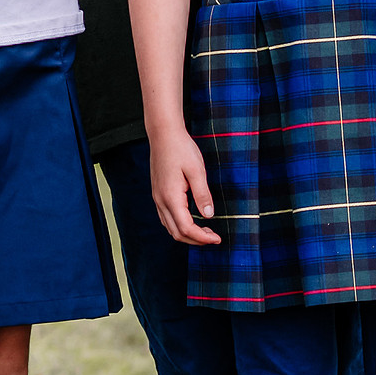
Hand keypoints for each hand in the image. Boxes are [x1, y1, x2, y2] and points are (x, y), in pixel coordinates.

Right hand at [148, 127, 222, 245]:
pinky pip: (167, 218)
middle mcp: (161, 201)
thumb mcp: (197, 170)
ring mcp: (157, 198)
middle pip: (176, 233)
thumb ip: (202, 194)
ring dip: (187, 234)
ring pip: (170, 227)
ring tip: (206, 231)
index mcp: (171, 197)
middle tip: (213, 237)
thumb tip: (209, 216)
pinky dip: (180, 225)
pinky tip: (192, 220)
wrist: (163, 134)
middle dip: (196, 240)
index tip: (217, 239)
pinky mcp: (158, 194)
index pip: (186, 228)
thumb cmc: (181, 149)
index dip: (202, 238)